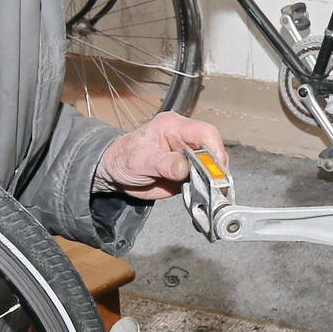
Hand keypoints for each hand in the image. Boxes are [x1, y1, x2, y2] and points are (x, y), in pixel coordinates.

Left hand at [97, 111, 226, 199]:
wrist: (115, 173)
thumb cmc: (123, 158)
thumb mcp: (139, 160)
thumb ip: (162, 163)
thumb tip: (184, 168)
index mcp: (174, 127)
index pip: (205, 132)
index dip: (216, 149)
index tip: (217, 169)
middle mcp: (185, 140)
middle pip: (213, 152)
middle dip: (217, 172)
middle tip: (215, 189)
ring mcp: (188, 158)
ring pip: (212, 170)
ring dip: (213, 185)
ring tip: (211, 199)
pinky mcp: (188, 174)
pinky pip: (203, 184)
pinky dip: (205, 194)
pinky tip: (203, 204)